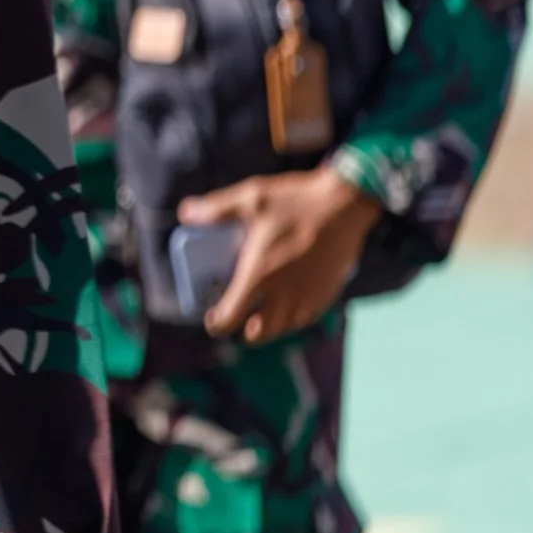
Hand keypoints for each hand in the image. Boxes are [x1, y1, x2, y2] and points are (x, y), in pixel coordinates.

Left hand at [180, 166, 380, 344]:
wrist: (347, 204)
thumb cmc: (296, 202)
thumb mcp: (251, 199)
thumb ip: (215, 210)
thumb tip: (185, 214)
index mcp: (259, 275)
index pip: (232, 317)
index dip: (217, 324)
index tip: (212, 318)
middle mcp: (284, 293)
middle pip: (259, 333)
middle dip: (243, 330)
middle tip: (236, 316)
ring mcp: (308, 296)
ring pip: (284, 328)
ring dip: (268, 326)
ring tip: (259, 312)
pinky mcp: (327, 293)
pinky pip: (306, 318)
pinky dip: (292, 318)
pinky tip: (287, 303)